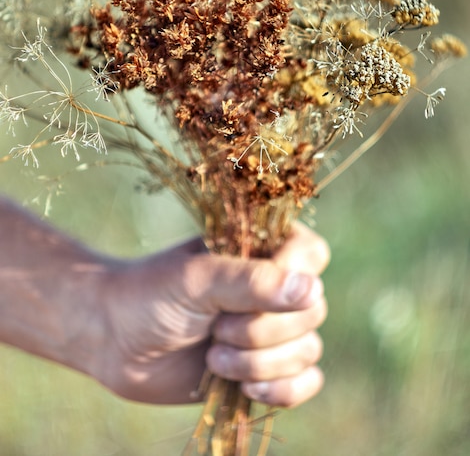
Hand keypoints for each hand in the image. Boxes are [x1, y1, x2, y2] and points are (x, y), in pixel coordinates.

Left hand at [93, 223, 328, 407]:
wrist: (116, 341)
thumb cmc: (150, 295)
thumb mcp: (196, 279)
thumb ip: (250, 281)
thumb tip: (311, 290)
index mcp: (261, 248)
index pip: (311, 254)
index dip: (294, 276)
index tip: (251, 293)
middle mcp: (274, 287)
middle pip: (312, 310)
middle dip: (262, 330)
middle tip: (216, 328)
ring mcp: (272, 329)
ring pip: (308, 349)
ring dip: (260, 362)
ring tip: (214, 357)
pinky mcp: (268, 368)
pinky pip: (307, 382)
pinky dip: (283, 390)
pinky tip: (245, 387)